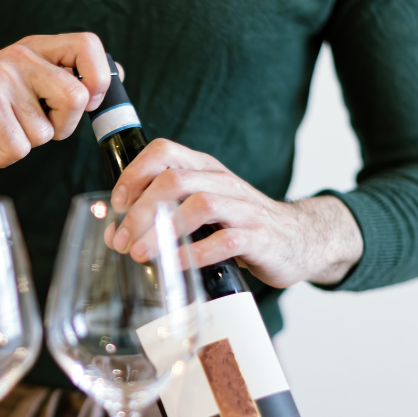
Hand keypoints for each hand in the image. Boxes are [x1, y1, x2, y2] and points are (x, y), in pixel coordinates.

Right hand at [0, 33, 111, 167]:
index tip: (89, 103)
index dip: (100, 79)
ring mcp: (3, 79)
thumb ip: (57, 79)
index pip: (88, 45)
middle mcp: (21, 58)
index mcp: (33, 49)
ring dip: (24, 146)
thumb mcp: (18, 82)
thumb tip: (111, 80)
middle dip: (63, 127)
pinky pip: (20, 147)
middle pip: (77, 98)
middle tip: (35, 129)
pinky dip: (3, 157)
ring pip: (46, 132)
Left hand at [107, 139, 363, 287]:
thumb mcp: (204, 210)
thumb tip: (117, 234)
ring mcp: (244, 208)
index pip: (164, 151)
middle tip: (121, 240)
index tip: (116, 205)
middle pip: (174, 180)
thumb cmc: (242, 226)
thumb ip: (166, 215)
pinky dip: (195, 253)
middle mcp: (223, 182)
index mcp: (206, 169)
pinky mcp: (259, 236)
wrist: (301, 239)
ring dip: (163, 230)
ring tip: (141, 254)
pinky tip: (176, 266)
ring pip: (199, 205)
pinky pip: (225, 240)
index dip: (134, 174)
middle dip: (141, 211)